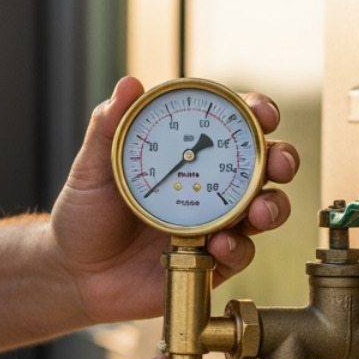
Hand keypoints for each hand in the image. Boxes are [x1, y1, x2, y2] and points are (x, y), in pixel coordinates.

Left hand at [50, 76, 299, 323]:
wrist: (76, 274)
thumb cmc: (85, 215)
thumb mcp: (93, 168)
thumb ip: (108, 127)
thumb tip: (129, 84)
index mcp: (189, 153)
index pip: (232, 124)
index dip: (257, 112)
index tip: (262, 112)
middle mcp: (211, 185)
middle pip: (265, 165)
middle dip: (282, 159)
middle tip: (278, 164)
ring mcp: (217, 224)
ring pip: (265, 209)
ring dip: (272, 206)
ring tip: (258, 212)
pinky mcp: (214, 262)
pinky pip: (241, 253)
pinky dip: (237, 247)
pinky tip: (219, 245)